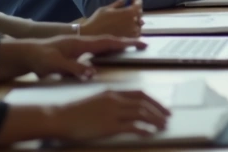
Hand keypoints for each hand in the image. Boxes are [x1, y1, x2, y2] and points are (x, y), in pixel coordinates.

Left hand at [0, 36, 145, 82]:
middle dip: (127, 41)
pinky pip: (95, 48)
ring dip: (118, 43)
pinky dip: (107, 47)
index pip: (108, 42)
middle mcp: (82, 42)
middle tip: (143, 43)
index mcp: (81, 43)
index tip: (141, 43)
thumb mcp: (55, 65)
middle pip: (109, 40)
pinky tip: (109, 51)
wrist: (25, 53)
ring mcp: (78, 45)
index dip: (125, 42)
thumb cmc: (39, 58)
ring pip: (103, 43)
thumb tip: (92, 73)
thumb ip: (74, 69)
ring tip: (131, 45)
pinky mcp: (74, 50)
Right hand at [50, 90, 170, 140]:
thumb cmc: (74, 112)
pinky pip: (132, 127)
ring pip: (141, 113)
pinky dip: (143, 129)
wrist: (60, 118)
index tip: (163, 108)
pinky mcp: (108, 126)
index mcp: (112, 93)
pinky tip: (149, 133)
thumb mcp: (96, 101)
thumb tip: (124, 110)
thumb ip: (111, 103)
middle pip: (144, 103)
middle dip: (159, 110)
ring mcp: (112, 112)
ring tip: (162, 126)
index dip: (154, 101)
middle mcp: (115, 100)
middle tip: (168, 118)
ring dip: (155, 120)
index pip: (140, 93)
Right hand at [80, 0, 143, 37]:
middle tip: (128, 8)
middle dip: (135, 9)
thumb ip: (118, 3)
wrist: (91, 36)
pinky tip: (126, 28)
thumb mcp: (107, 8)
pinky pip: (136, 33)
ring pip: (139, 23)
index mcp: (129, 12)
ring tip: (126, 19)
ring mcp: (132, 32)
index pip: (139, 3)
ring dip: (135, 19)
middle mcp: (133, 22)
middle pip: (139, 13)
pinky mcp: (129, 40)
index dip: (136, 0)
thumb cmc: (98, 20)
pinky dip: (133, 29)